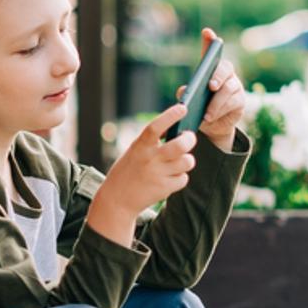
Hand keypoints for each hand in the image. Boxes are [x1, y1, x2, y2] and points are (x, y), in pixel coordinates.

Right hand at [86, 104, 195, 246]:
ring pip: (187, 162)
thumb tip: (178, 131)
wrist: (117, 199)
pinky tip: (170, 178)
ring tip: (179, 161)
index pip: (156, 126)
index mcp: (140, 146)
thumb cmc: (128, 171)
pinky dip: (180, 177)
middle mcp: (149, 159)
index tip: (183, 108)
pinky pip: (183, 179)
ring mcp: (157, 174)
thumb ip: (153, 142)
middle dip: (190, 139)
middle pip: (180, 145)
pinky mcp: (164, 189)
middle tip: (189, 138)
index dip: (171, 115)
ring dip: (186, 160)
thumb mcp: (135, 151)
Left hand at [177, 28, 245, 151]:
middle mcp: (225, 73)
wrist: (213, 125)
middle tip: (210, 86)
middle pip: (225, 68)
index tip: (206, 32)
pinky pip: (233, 103)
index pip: (211, 51)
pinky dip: (220, 111)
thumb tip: (183, 92)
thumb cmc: (200, 106)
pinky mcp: (240, 100)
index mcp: (211, 69)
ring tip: (206, 114)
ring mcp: (235, 85)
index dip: (210, 41)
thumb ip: (187, 93)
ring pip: (229, 88)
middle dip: (218, 76)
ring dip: (217, 101)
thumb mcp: (191, 100)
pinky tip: (210, 117)